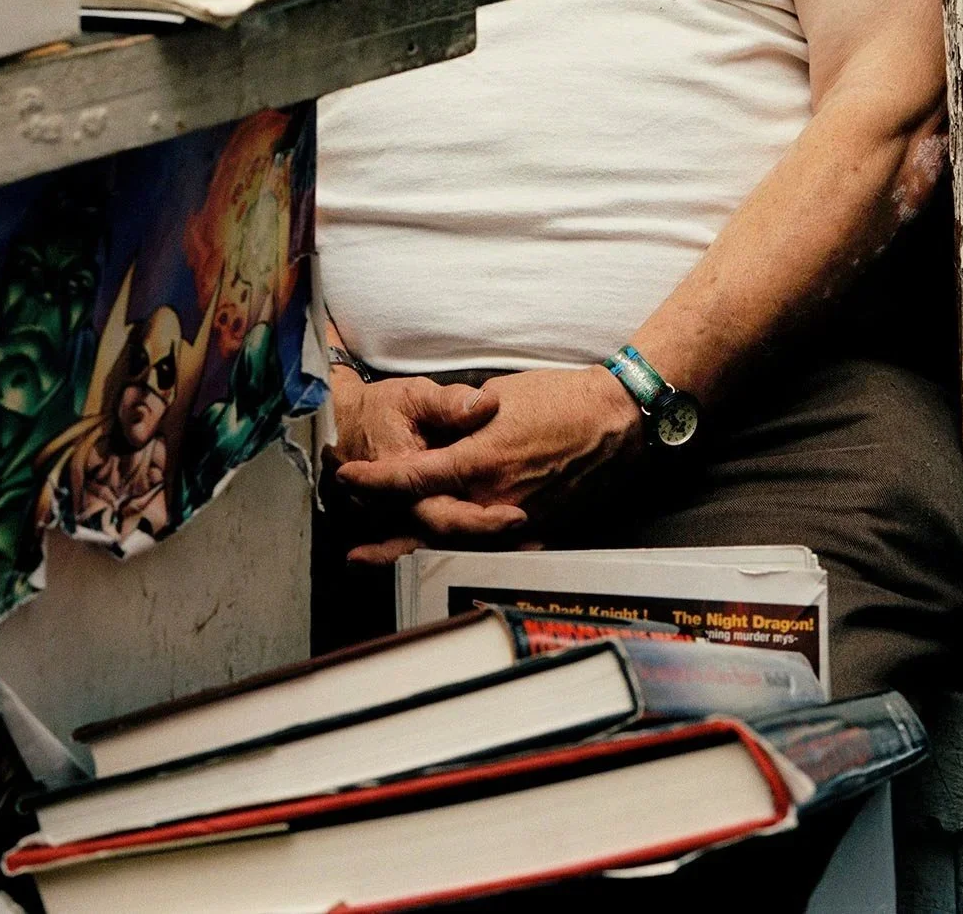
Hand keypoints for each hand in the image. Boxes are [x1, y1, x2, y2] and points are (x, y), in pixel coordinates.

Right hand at [327, 371, 528, 556]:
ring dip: (488, 551)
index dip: (483, 520)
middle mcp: (401, 510)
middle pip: (452, 541)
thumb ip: (449, 403)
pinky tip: (510, 548)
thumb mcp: (412, 396)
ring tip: (532, 547)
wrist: (342, 425)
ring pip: (446, 547)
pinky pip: (439, 542)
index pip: (445, 514)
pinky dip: (474, 548)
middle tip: (534, 534)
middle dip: (494, 541)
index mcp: (405, 479)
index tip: (519, 516)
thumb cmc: (379, 409)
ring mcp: (402, 522)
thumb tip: (486, 404)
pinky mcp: (407, 521)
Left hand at [337, 366, 640, 556]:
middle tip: (353, 548)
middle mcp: (493, 499)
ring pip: (454, 547)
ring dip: (413, 556)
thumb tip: (433, 434)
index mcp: (479, 461)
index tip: (347, 479)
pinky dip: (458, 556)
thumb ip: (459, 421)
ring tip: (378, 565)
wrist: (615, 422)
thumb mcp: (498, 396)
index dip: (374, 483)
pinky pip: (488, 549)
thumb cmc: (558, 399)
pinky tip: (438, 562)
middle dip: (385, 538)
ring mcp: (516, 520)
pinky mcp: (535, 530)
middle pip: (427, 528)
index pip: (412, 480)